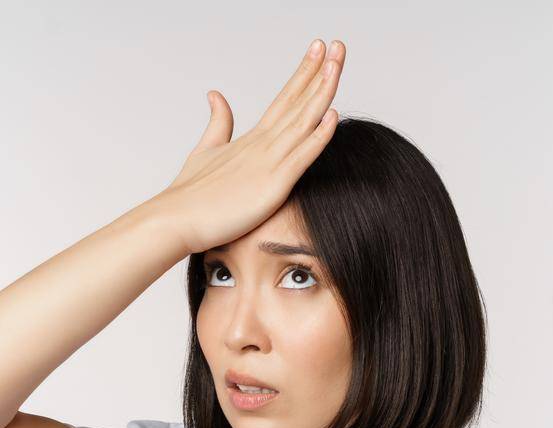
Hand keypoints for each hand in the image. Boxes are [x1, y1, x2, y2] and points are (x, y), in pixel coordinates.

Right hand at [144, 39, 347, 255]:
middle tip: (336, 43)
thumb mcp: (206, 150)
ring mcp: (268, 160)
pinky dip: (318, 136)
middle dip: (319, 71)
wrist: (175, 219)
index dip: (304, 73)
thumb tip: (216, 94)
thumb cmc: (191, 194)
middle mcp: (263, 142)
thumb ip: (218, 122)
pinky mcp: (273, 183)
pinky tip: (333, 115)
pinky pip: (301, 156)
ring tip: (337, 63)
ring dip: (322, 91)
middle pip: (298, 100)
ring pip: (303, 120)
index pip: (285, 98)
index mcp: (254, 138)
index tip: (320, 50)